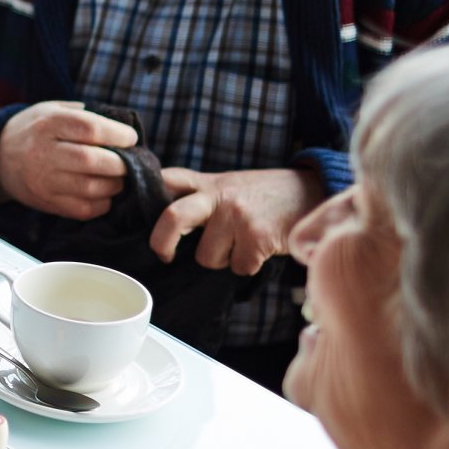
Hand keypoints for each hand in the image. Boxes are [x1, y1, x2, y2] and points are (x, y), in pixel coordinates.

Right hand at [0, 102, 137, 219]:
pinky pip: (83, 209)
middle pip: (91, 160)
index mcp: (48, 124)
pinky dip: (102, 203)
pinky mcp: (46, 203)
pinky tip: (104, 193)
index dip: (117, 135)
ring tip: (118, 178)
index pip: (89, 129)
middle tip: (129, 162)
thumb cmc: (33, 131)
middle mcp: (43, 153)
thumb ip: (84, 114)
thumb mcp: (51, 109)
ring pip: (90, 188)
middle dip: (120, 163)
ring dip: (114, 185)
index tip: (131, 138)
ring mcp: (44, 181)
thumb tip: (123, 126)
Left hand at [151, 167, 325, 274]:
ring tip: (242, 243)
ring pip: (206, 257)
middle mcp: (219, 196)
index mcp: (208, 182)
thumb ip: (200, 197)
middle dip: (161, 243)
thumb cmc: (266, 195)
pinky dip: (248, 265)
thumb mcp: (229, 185)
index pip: (166, 182)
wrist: (313, 192)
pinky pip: (237, 267)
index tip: (135, 216)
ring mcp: (237, 216)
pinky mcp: (257, 237)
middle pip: (172, 218)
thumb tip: (163, 220)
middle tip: (164, 256)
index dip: (145, 198)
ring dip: (223, 259)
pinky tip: (261, 248)